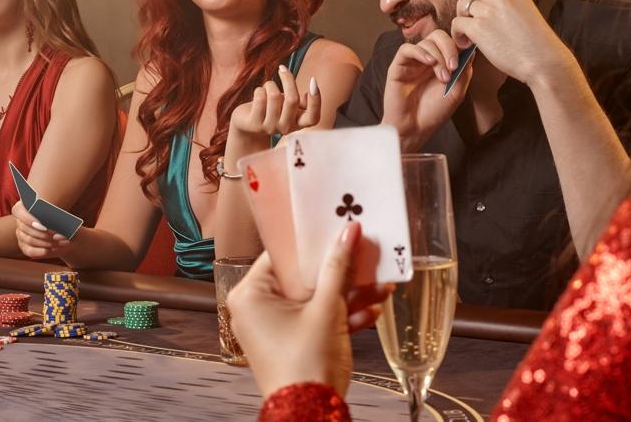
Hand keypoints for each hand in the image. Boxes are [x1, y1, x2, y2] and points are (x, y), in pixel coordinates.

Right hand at [13, 200, 70, 258]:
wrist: (63, 232)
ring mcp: (21, 235)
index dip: (29, 219)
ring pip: (30, 239)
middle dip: (44, 233)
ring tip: (60, 242)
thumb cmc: (60, 219)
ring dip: (46, 242)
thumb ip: (54, 214)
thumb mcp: (60, 214)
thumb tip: (53, 221)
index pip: (18, 211)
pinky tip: (50, 250)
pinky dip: (41, 251)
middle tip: (58, 236)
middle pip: (25, 228)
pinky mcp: (24, 246)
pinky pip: (29, 250)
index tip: (44, 226)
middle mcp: (20, 221)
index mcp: (25, 207)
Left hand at [229, 222, 389, 397]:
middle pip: (301, 278)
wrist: (311, 414)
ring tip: (380, 285)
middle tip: (363, 255)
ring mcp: (272, 328)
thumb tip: (348, 232)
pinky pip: (314, 321)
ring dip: (347, 296)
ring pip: (313, 300)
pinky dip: (339, 317)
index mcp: (250, 295)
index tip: (335, 228)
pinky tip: (371, 312)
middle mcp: (255, 309)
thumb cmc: (305, 364)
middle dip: (338, 272)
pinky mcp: (290, 343)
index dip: (311, 243)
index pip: (281, 255)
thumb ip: (337, 268)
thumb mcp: (326, 310)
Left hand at [230, 65, 319, 146]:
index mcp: (298, 123)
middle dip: (288, 79)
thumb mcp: (287, 106)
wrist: (247, 124)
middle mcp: (286, 128)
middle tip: (282, 69)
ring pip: (274, 96)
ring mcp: (269, 128)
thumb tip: (310, 91)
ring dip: (270, 85)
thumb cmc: (271, 109)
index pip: (313, 118)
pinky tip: (258, 94)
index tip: (313, 80)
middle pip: (293, 99)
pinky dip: (259, 90)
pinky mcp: (254, 124)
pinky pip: (260, 97)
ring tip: (267, 87)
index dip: (316, 101)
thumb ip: (300, 101)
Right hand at [381, 29, 471, 151]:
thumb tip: (471, 49)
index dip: (460, 44)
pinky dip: (420, 52)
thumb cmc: (434, 112)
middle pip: (439, 36)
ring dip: (438, 55)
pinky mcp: (398, 66)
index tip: (466, 56)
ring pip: (425, 42)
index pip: (451, 41)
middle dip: (450, 47)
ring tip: (443, 76)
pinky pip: (406, 49)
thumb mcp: (457, 91)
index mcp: (442, 63)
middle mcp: (427, 59)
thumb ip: (464, 70)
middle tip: (454, 66)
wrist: (415, 128)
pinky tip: (429, 63)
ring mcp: (413, 62)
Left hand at [452, 0, 575, 87]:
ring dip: (462, 21)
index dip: (483, 6)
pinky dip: (457, 34)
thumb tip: (485, 12)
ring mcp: (488, 10)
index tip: (486, 21)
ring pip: (461, 6)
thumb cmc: (536, 44)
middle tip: (474, 27)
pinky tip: (466, 45)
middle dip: (469, 10)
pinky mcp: (478, 27)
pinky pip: (457, 23)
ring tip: (469, 37)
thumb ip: (506, 8)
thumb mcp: (524, 13)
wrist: (544, 60)